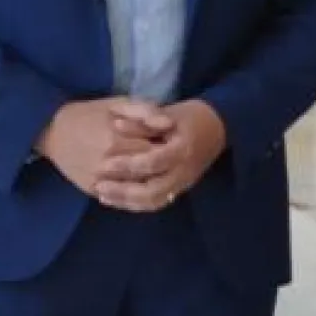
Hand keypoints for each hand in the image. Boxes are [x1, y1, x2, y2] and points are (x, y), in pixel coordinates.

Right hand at [35, 97, 171, 199]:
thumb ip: (145, 111)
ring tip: (155, 166)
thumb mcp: (119, 102)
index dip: (169, 146)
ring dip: (150, 179)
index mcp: (116, 142)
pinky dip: (134, 191)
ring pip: (137, 189)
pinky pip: (121, 198)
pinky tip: (141, 180)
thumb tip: (169, 124)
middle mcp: (107, 166)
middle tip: (166, 154)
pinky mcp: (92, 191)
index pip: (157, 151)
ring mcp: (98, 182)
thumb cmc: (90, 113)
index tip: (173, 140)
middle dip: (161, 164)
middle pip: (149, 172)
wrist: (53, 131)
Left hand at [93, 99, 227, 212]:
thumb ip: (143, 118)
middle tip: (99, 186)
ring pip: (153, 201)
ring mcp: (183, 183)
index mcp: (183, 149)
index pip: (154, 162)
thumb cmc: (188, 117)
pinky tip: (115, 199)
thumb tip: (117, 125)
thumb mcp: (167, 111)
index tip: (104, 164)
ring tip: (103, 195)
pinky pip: (156, 203)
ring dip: (126, 201)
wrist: (216, 128)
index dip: (128, 165)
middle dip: (124, 191)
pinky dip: (134, 204)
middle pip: (153, 191)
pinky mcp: (179, 189)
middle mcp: (184, 171)